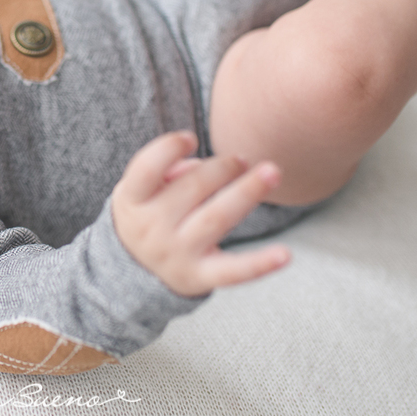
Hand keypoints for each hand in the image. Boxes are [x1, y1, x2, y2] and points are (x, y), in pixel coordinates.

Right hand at [110, 131, 290, 297]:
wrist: (132, 271)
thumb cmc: (145, 212)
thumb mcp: (139, 189)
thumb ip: (165, 168)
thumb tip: (206, 166)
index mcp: (131, 201)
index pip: (147, 169)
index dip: (170, 148)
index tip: (191, 138)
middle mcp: (150, 229)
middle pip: (193, 188)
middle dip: (223, 167)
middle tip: (241, 160)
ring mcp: (175, 254)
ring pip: (217, 217)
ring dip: (247, 191)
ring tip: (271, 171)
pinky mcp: (199, 277)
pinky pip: (232, 272)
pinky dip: (260, 264)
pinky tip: (285, 255)